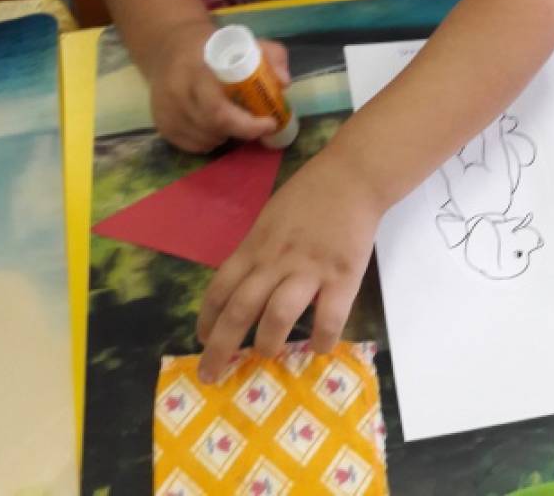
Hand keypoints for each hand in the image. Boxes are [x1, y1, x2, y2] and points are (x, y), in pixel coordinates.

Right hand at [141, 17, 290, 153]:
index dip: (246, 124)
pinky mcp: (161, 124)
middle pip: (213, 128)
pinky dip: (209, 141)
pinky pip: (192, 146)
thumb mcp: (246, 42)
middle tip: (255, 124)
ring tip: (234, 119)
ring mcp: (166, 111)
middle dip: (241, 130)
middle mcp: (177, 92)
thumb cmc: (214, 47)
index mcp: (198, 70)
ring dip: (226, 136)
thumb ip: (271, 55)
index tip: (269, 122)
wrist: (169, 46)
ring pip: (204, 140)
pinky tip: (215, 125)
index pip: (219, 110)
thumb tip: (284, 83)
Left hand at [196, 152, 382, 380]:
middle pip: (240, 310)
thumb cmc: (310, 195)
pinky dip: (323, 339)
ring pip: (277, 316)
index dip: (207, 319)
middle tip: (211, 375)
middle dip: (221, 348)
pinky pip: (330, 317)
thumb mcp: (270, 218)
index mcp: (256, 246)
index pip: (220, 288)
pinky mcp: (342, 275)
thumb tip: (244, 284)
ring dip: (267, 343)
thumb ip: (257, 251)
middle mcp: (276, 260)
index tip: (202, 340)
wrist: (351, 177)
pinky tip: (320, 347)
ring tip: (267, 355)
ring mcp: (309, 269)